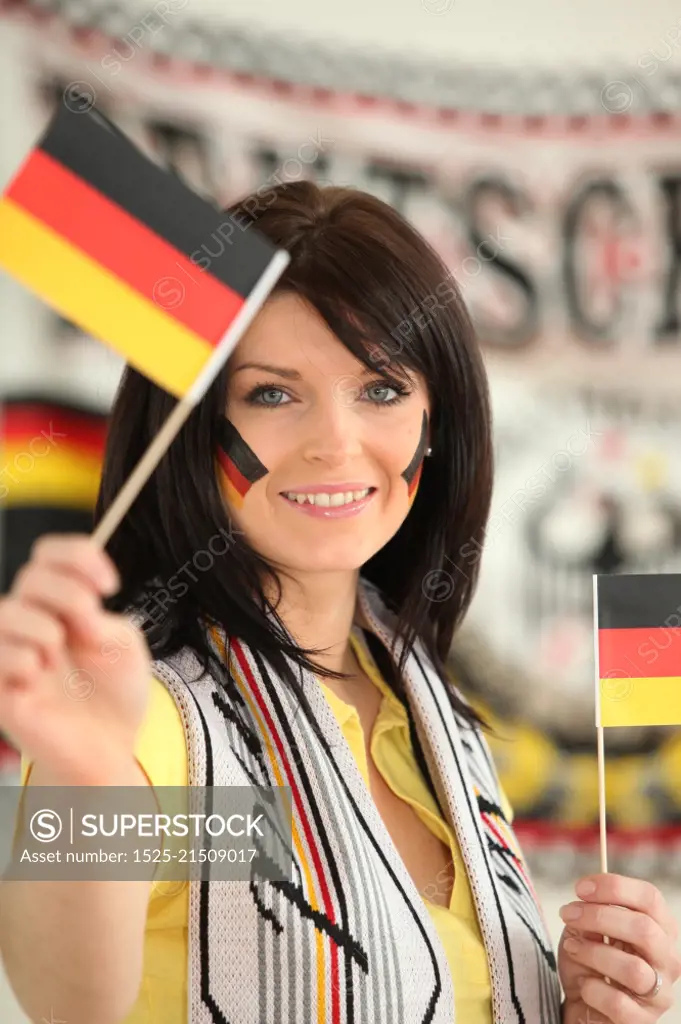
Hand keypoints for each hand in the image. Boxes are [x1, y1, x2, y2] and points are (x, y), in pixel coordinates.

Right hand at [0, 534, 151, 784]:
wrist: (111, 747)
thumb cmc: (115, 693)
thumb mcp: (123, 643)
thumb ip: (101, 617)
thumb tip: (77, 614)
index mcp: (59, 604)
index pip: (49, 555)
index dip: (77, 557)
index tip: (111, 585)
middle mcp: (30, 622)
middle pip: (31, 576)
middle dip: (69, 594)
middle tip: (92, 628)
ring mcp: (10, 654)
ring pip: (7, 612)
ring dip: (46, 631)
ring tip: (59, 659)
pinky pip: (1, 656)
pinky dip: (26, 662)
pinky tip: (40, 680)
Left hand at [558, 873, 680, 1022]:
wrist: (583, 1006)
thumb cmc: (589, 963)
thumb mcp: (587, 931)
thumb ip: (592, 915)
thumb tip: (588, 902)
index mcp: (659, 929)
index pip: (650, 898)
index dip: (615, 887)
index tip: (580, 888)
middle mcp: (667, 960)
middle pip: (644, 929)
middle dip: (599, 916)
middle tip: (568, 914)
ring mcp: (660, 993)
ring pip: (632, 968)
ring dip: (593, 953)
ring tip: (572, 948)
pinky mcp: (643, 1021)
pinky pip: (618, 1003)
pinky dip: (592, 989)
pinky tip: (585, 985)